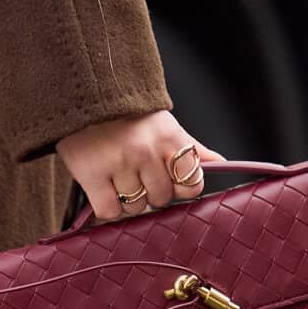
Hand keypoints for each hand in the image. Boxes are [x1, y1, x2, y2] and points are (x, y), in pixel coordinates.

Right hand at [56, 111, 223, 221]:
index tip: (167, 178)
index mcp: (170, 138)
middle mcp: (146, 151)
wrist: (86, 98)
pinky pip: (109, 211)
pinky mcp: (92, 174)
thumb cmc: (130, 117)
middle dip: (150, 192)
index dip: (179, 186)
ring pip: (135, 208)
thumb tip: (221, 163)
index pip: (192, 184)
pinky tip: (105, 189)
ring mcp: (118, 163)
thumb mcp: (166, 126)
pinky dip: (108, 207)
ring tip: (118, 177)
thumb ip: (192, 148)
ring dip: (127, 200)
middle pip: (161, 199)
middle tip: (137, 174)